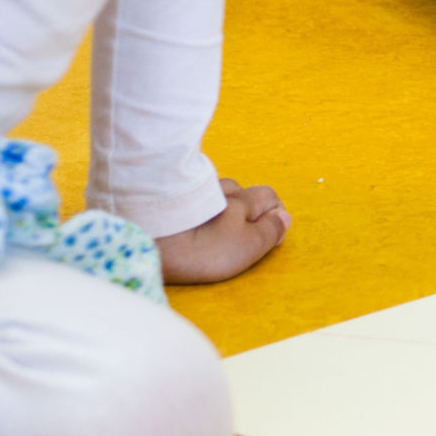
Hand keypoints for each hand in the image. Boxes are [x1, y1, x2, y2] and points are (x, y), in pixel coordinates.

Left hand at [156, 177, 290, 283]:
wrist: (151, 235)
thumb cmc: (203, 245)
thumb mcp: (247, 246)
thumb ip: (269, 232)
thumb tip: (284, 217)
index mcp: (244, 200)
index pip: (269, 197)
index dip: (273, 213)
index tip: (268, 232)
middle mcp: (222, 189)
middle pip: (242, 193)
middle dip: (245, 208)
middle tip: (237, 231)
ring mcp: (194, 190)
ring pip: (214, 194)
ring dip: (216, 206)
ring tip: (208, 225)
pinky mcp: (168, 197)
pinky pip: (189, 199)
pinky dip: (193, 208)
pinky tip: (185, 221)